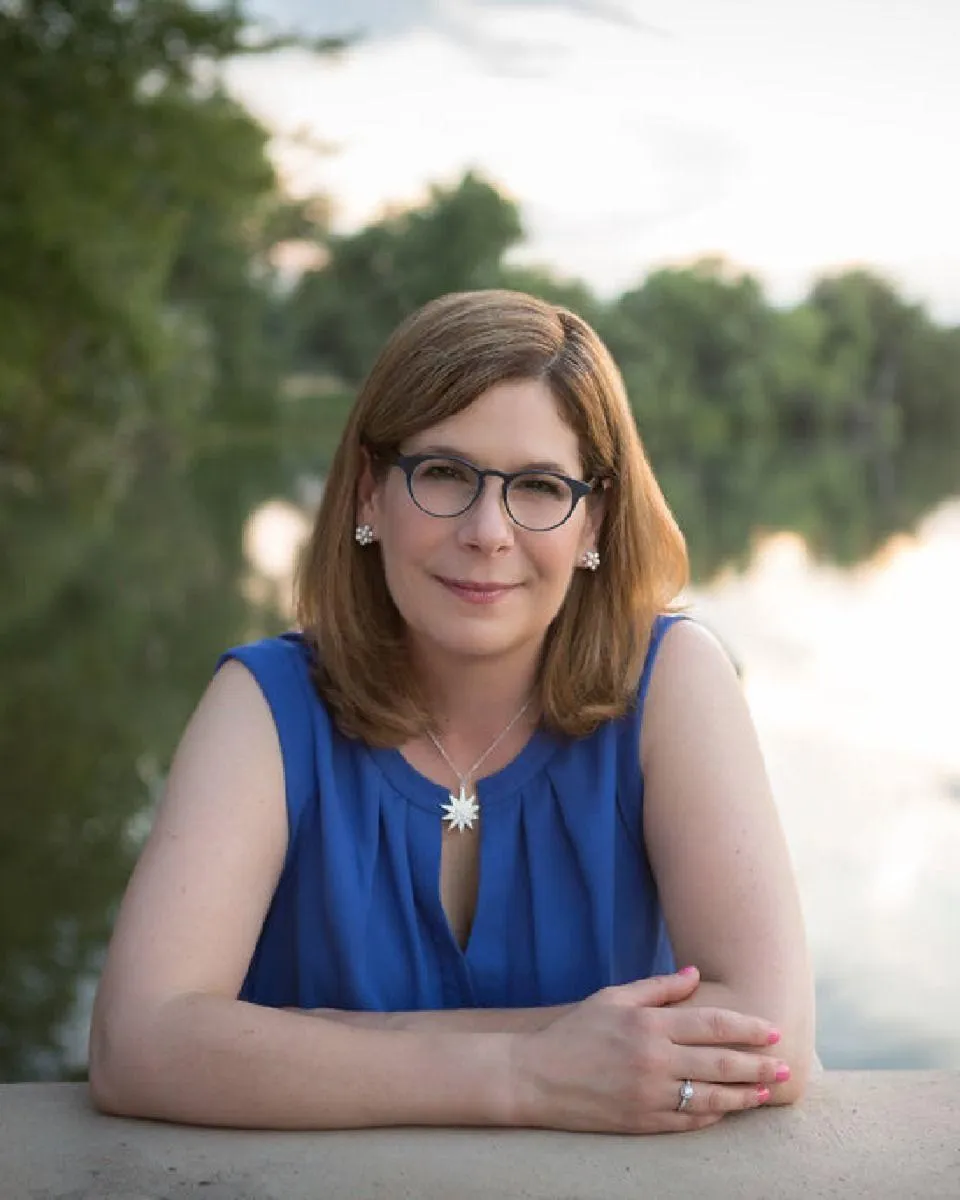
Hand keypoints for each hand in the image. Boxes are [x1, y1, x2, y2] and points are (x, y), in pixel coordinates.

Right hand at [508, 967, 787, 1133]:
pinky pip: (687, 1121)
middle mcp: (654, 1060)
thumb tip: (695, 975)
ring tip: (767, 1093)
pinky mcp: (641, 1122)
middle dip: (758, 1064)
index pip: (712, 1024)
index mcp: (649, 1025)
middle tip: (784, 1065)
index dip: (747, 1027)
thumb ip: (657, 988)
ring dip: (744, 1096)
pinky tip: (728, 1110)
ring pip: (711, 1097)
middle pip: (720, 1062)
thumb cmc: (575, 1032)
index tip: (772, 1030)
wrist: (535, 1077)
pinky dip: (712, 1116)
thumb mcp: (613, 998)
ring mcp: (649, 1095)